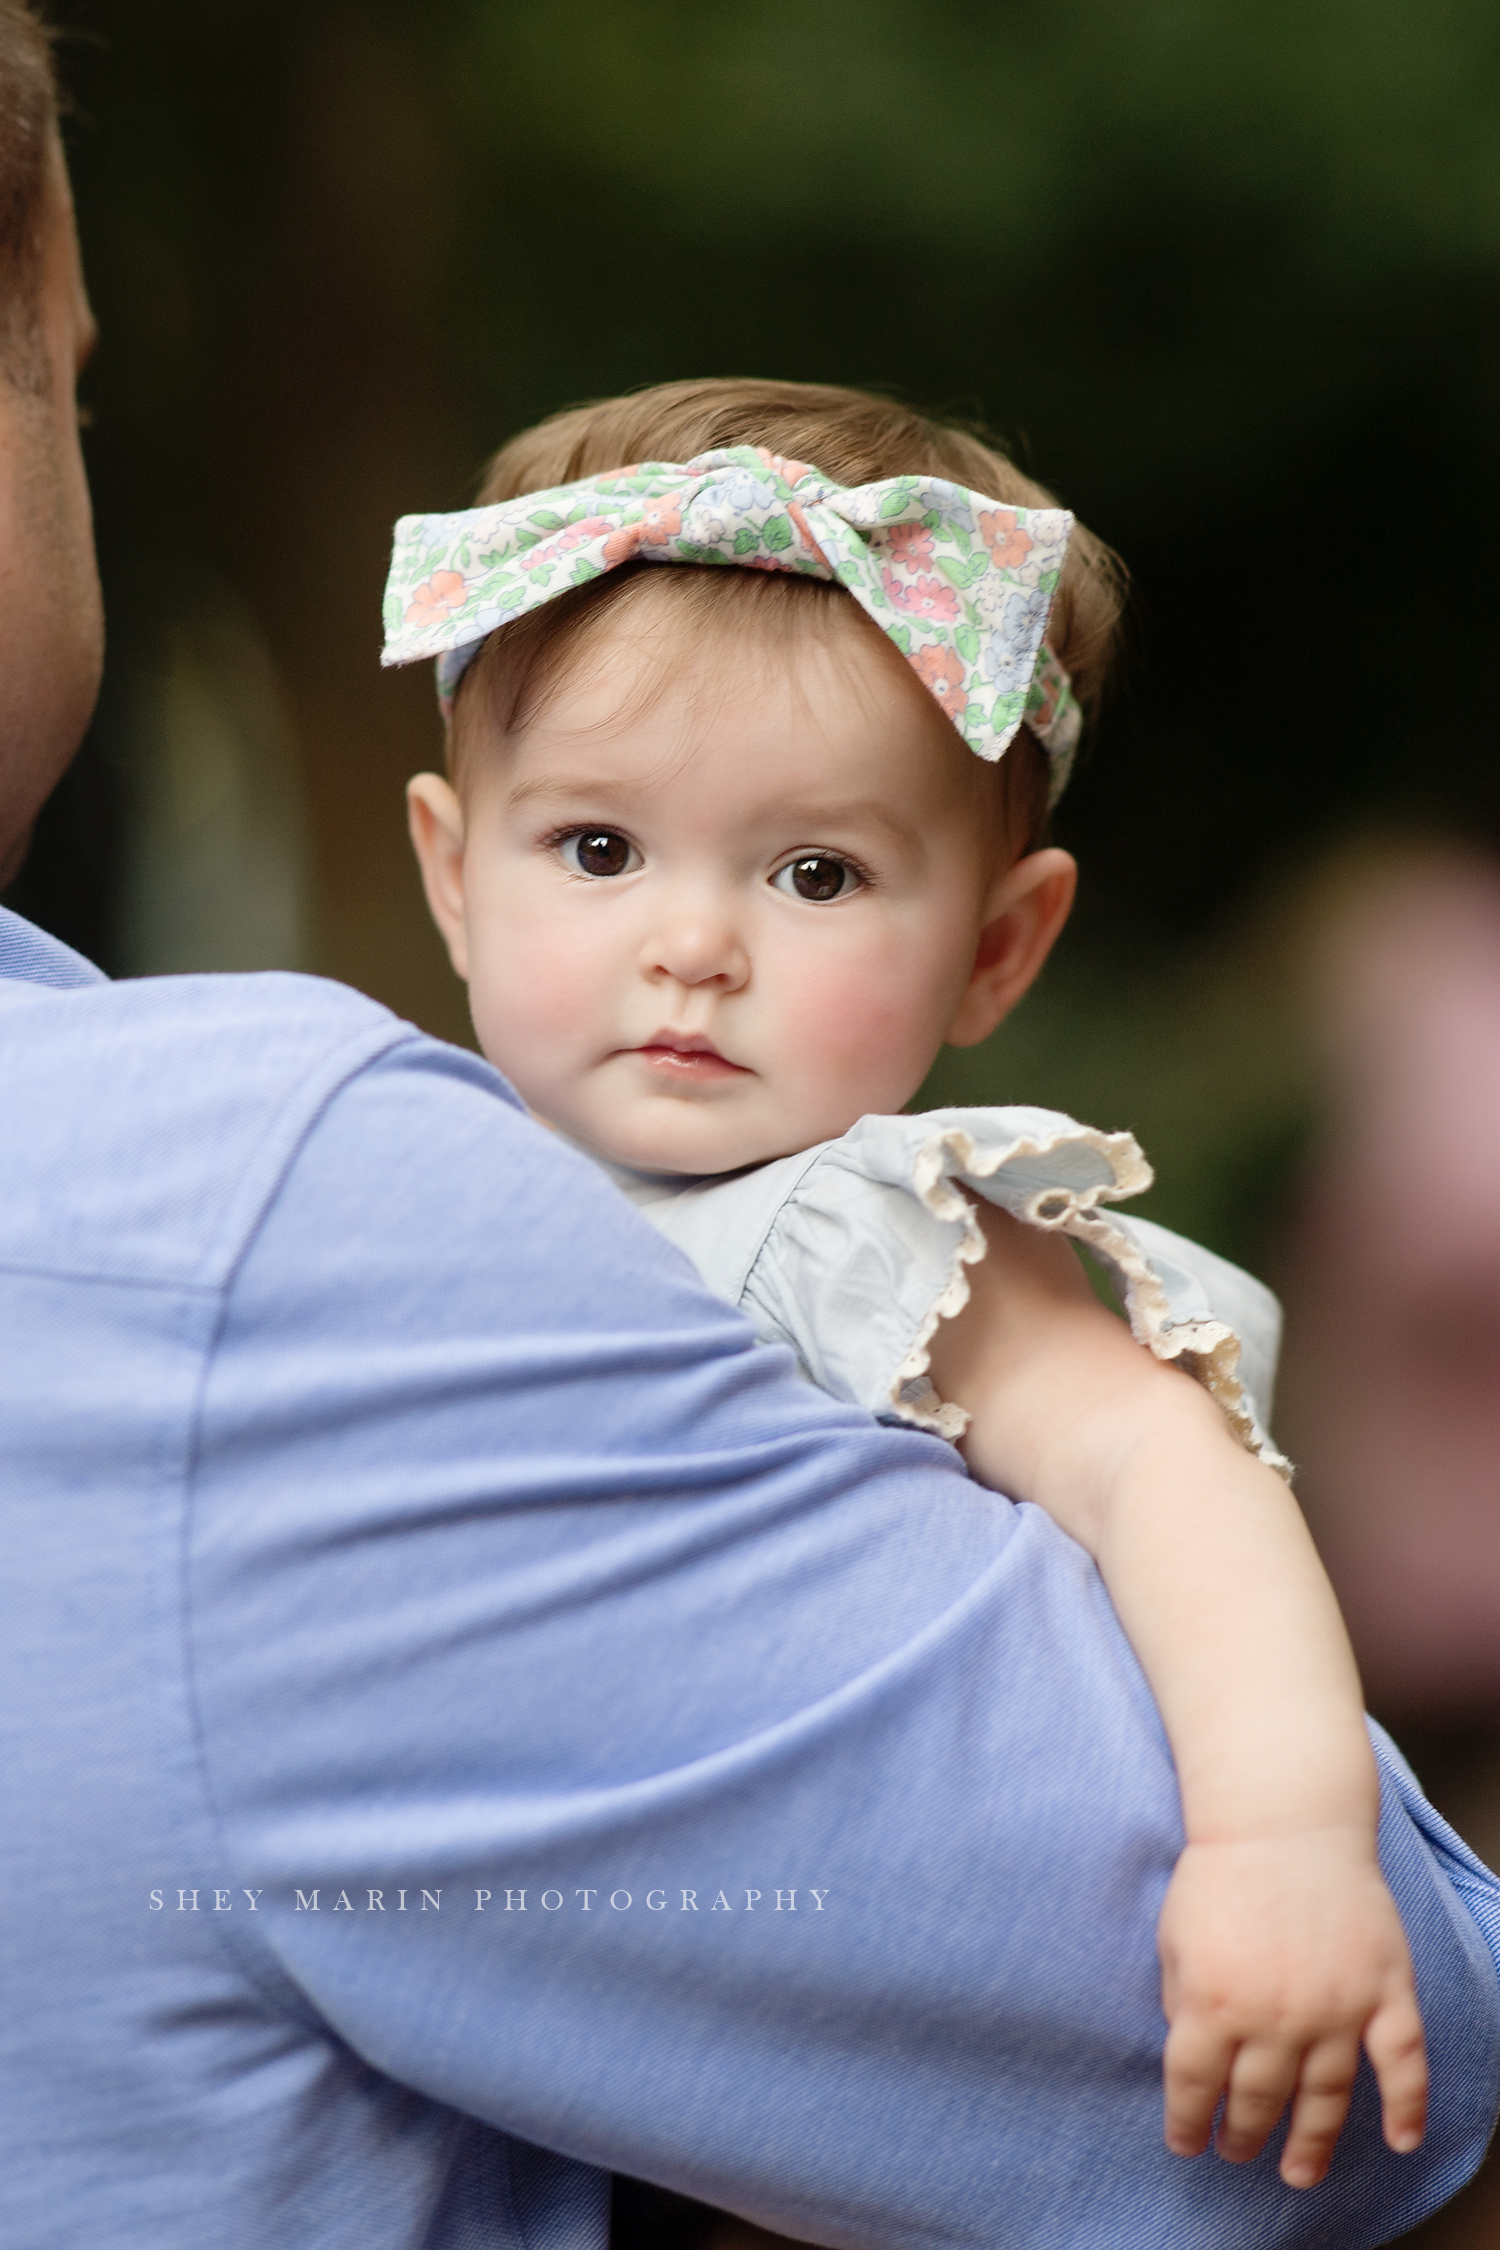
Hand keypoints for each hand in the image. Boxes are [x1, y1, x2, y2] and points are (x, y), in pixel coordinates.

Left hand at [1158, 1829, 1427, 2188]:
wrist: (1283, 1819)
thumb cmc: (1219, 1874)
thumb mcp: (1173, 1938)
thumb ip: (1180, 2002)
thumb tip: (1193, 2060)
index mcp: (1213, 2003)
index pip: (1195, 2088)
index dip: (1188, 2124)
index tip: (1187, 2144)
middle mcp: (1276, 2017)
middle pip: (1257, 2100)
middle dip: (1242, 2135)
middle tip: (1237, 2152)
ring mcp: (1336, 2007)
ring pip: (1325, 2098)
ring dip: (1310, 2143)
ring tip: (1296, 2173)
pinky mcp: (1383, 1989)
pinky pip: (1403, 2063)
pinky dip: (1406, 2107)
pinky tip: (1399, 2140)